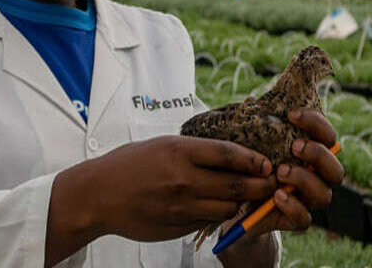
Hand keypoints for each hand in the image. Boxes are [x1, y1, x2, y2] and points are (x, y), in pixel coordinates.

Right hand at [69, 136, 277, 242]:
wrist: (98, 194)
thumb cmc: (130, 163)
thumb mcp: (163, 144)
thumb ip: (195, 151)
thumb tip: (231, 155)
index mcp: (180, 151)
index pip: (229, 154)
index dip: (253, 159)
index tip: (267, 162)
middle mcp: (183, 179)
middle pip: (235, 185)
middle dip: (260, 185)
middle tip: (273, 182)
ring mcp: (180, 206)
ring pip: (227, 209)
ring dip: (242, 204)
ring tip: (251, 197)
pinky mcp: (176, 227)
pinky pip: (207, 222)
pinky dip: (219, 216)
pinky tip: (222, 209)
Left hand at [232, 109, 343, 240]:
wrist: (238, 204)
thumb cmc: (251, 166)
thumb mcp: (253, 144)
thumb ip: (258, 126)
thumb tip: (251, 102)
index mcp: (312, 154)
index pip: (328, 136)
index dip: (316, 123)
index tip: (291, 115)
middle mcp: (318, 178)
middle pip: (335, 169)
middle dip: (317, 154)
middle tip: (294, 146)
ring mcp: (309, 201)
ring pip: (323, 194)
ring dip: (304, 180)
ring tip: (281, 171)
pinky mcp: (296, 220)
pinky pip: (304, 218)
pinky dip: (293, 206)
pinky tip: (276, 195)